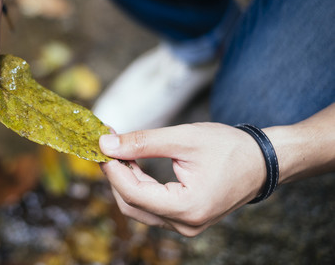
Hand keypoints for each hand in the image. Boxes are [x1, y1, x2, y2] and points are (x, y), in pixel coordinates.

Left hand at [99, 122, 266, 235]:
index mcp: (187, 208)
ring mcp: (185, 226)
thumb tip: (106, 145)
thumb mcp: (183, 138)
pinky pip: (152, 206)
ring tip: (120, 150)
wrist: (262, 162)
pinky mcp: (185, 219)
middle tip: (107, 144)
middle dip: (115, 174)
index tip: (100, 144)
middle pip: (131, 204)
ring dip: (125, 179)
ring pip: (139, 207)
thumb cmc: (229, 148)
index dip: (111, 169)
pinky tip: (134, 163)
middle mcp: (185, 225)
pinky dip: (139, 185)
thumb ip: (143, 143)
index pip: (133, 193)